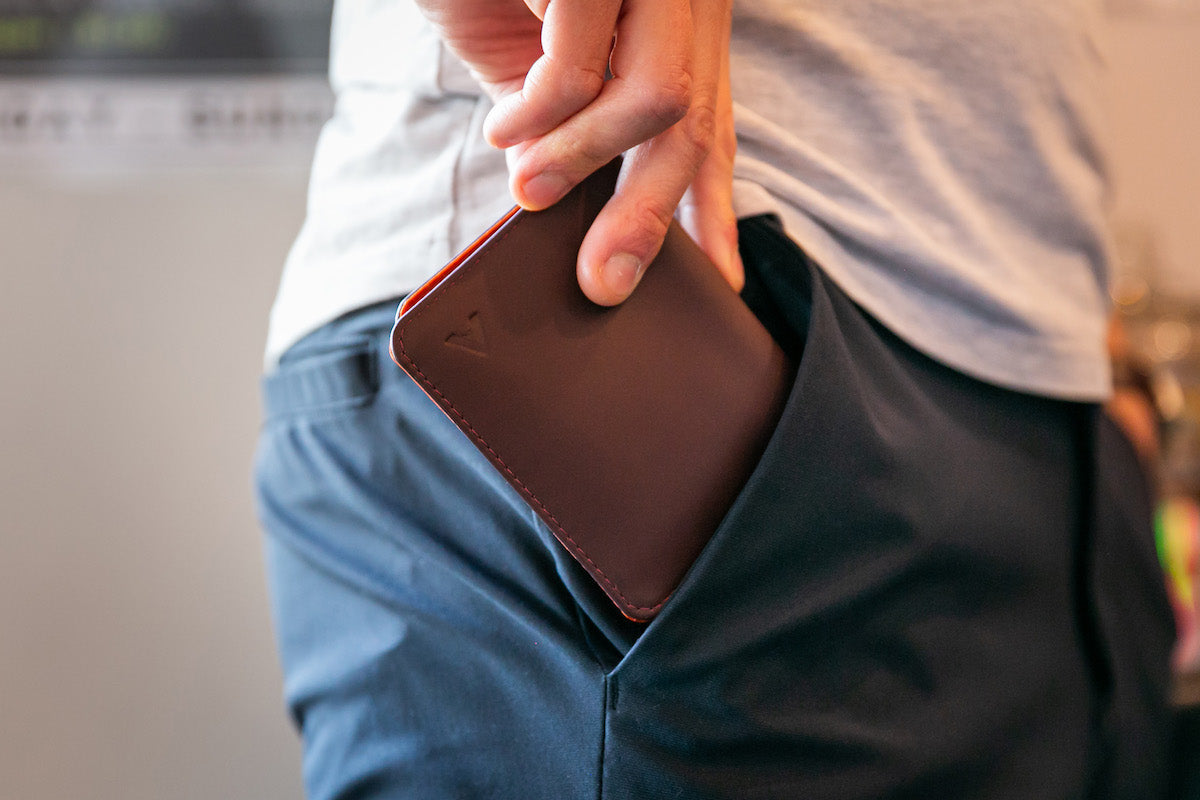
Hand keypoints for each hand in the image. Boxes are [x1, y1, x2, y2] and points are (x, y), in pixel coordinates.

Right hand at [414, 0, 741, 304]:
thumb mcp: (525, 47)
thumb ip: (551, 108)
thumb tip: (551, 184)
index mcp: (676, 10)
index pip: (711, 113)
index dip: (714, 200)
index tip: (717, 276)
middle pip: (694, 119)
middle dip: (650, 217)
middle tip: (606, 283)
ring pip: (658, 100)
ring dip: (583, 163)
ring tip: (528, 193)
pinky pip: (581, 66)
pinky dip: (538, 116)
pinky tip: (505, 130)